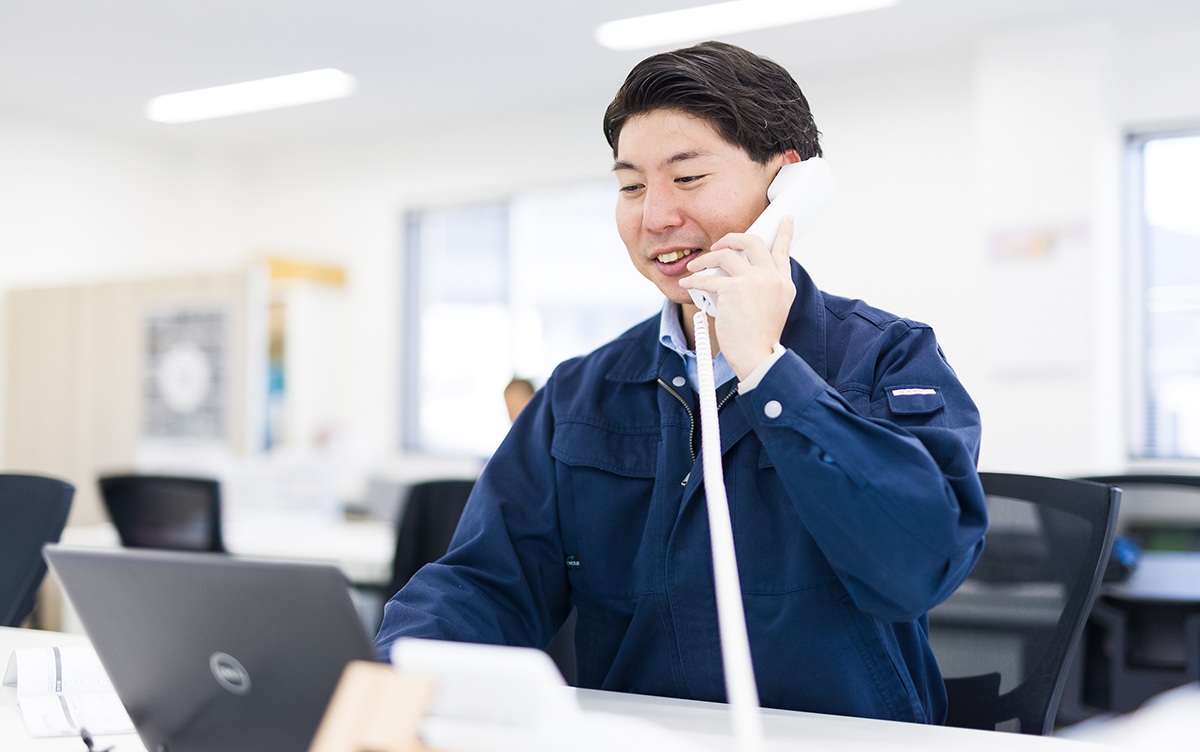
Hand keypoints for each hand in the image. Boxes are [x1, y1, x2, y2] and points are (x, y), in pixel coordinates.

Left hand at [679, 216, 795, 379]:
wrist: (758, 356)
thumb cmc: (759, 338)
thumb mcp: (774, 308)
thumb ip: (766, 288)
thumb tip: (741, 274)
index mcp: (783, 283)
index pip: (783, 250)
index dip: (784, 232)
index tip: (785, 218)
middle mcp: (771, 278)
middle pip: (752, 242)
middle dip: (732, 238)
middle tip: (719, 245)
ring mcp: (753, 281)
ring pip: (726, 254)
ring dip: (706, 258)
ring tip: (696, 266)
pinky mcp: (733, 289)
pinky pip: (707, 278)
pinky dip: (693, 280)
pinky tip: (687, 283)